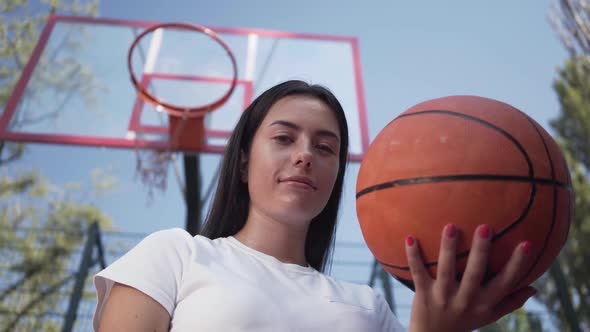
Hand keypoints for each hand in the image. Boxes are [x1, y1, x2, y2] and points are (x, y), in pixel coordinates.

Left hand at [406, 224, 536, 331]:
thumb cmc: (464, 322)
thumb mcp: (489, 316)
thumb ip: (510, 302)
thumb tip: (534, 288)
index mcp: (484, 303)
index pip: (505, 282)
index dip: (517, 264)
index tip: (527, 243)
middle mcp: (465, 300)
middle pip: (475, 273)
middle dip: (481, 251)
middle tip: (485, 227)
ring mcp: (443, 297)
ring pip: (446, 270)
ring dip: (448, 248)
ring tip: (450, 226)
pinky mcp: (423, 294)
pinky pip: (418, 273)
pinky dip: (413, 256)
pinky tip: (410, 237)